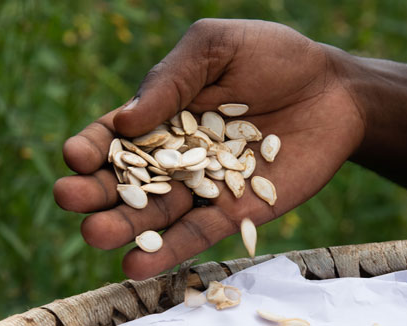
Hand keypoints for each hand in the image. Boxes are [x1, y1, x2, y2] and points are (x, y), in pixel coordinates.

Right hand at [54, 19, 364, 279]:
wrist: (336, 90)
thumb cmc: (274, 57)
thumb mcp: (216, 47)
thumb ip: (171, 78)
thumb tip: (125, 121)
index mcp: (161, 114)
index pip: (114, 136)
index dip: (91, 147)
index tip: (75, 157)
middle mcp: (175, 157)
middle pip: (126, 181)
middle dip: (95, 192)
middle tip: (70, 198)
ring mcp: (202, 188)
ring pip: (154, 215)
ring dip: (123, 228)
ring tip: (95, 235)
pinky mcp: (234, 213)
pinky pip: (196, 236)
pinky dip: (168, 251)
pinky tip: (137, 265)